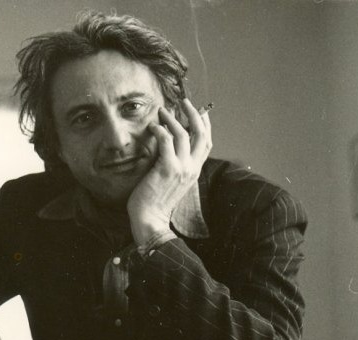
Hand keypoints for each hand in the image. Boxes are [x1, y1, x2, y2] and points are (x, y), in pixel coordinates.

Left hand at [127, 98, 211, 244]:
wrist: (150, 219)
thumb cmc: (156, 201)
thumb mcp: (172, 181)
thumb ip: (176, 164)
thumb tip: (170, 144)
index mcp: (195, 171)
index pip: (207, 143)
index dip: (206, 125)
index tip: (201, 111)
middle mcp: (192, 168)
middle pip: (201, 134)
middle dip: (194, 114)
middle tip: (184, 102)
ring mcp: (181, 168)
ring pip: (184, 134)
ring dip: (173, 119)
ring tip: (162, 111)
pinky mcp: (167, 168)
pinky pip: (166, 141)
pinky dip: (160, 130)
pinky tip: (152, 127)